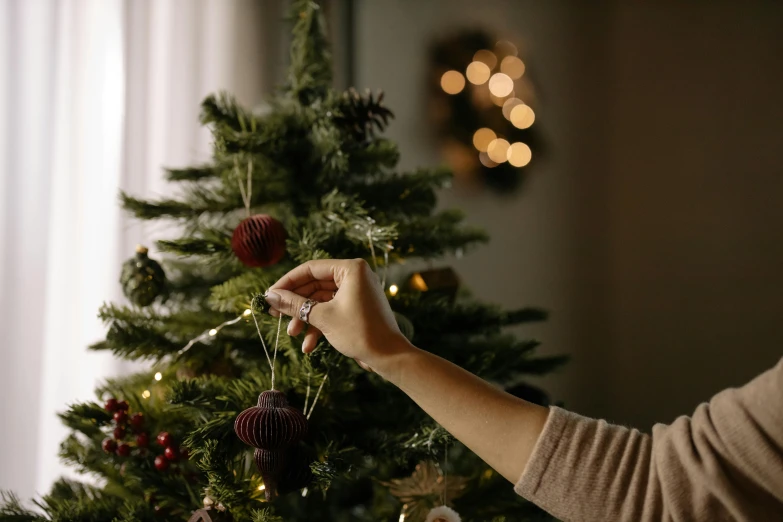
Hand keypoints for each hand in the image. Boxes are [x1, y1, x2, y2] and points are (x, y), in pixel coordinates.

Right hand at [264, 259, 411, 370]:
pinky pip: (332, 310)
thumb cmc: (359, 332)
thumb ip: (294, 304)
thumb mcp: (322, 317)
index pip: (310, 269)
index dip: (287, 283)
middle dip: (295, 305)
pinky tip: (309, 346)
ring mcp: (356, 291)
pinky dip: (319, 325)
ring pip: (321, 300)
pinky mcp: (357, 306)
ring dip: (305, 319)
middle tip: (275, 316)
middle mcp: (354, 275)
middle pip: (314, 285)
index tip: (269, 296)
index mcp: (350, 269)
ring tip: (292, 335)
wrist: (389, 356)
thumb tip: (269, 296)